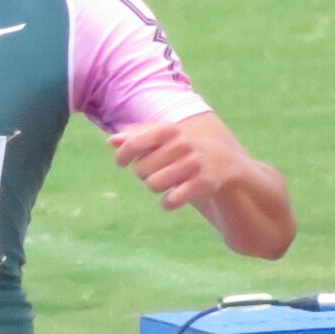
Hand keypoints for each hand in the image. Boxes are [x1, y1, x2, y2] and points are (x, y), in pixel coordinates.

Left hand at [109, 120, 241, 211]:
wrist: (223, 162)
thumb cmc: (182, 149)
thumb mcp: (162, 138)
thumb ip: (136, 137)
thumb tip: (111, 141)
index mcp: (168, 130)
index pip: (134, 143)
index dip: (122, 156)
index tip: (121, 162)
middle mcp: (181, 144)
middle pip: (140, 169)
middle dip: (144, 174)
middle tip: (157, 171)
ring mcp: (194, 163)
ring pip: (153, 185)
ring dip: (156, 187)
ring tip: (166, 181)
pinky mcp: (204, 183)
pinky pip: (171, 200)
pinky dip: (168, 203)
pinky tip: (171, 199)